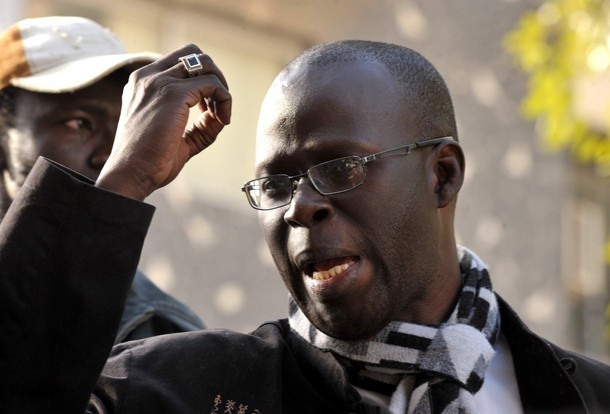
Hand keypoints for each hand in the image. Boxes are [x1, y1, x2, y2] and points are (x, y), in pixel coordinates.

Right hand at [96, 44, 231, 200]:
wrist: (132, 174)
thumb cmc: (151, 161)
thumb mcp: (178, 135)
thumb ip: (199, 123)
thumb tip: (221, 115)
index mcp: (142, 82)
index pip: (180, 62)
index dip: (201, 80)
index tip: (207, 109)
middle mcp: (148, 76)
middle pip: (194, 54)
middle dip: (214, 76)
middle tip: (218, 107)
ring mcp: (159, 82)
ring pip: (205, 64)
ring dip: (221, 88)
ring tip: (220, 117)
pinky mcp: (173, 94)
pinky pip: (212, 84)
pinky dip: (224, 100)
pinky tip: (222, 121)